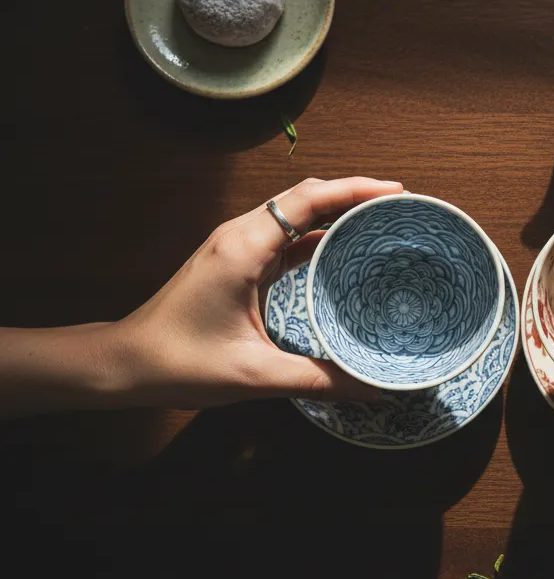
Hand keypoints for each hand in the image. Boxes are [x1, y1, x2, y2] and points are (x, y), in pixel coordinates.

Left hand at [109, 176, 403, 408]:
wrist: (127, 363)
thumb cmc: (180, 363)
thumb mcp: (255, 375)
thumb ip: (317, 379)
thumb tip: (373, 387)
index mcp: (243, 248)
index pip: (307, 200)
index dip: (354, 190)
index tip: (396, 192)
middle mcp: (240, 236)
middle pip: (306, 196)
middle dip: (355, 193)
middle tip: (400, 205)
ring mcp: (238, 246)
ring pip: (297, 212)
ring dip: (338, 210)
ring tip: (381, 219)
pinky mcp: (238, 261)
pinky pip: (287, 236)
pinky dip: (319, 233)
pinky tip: (345, 247)